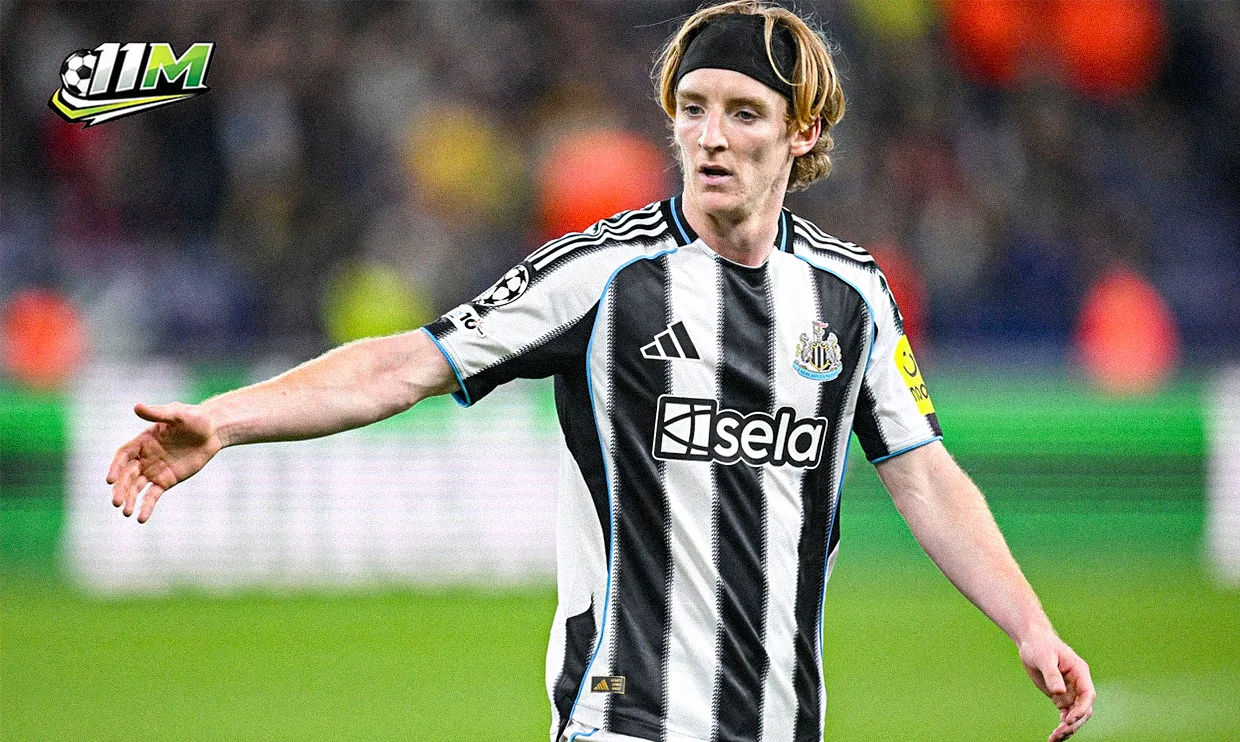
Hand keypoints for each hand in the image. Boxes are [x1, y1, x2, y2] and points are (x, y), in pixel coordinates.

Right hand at [106, 402, 222, 522]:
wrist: (213, 431)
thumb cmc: (194, 418)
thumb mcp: (177, 413)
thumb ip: (158, 413)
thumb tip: (137, 407)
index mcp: (142, 441)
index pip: (124, 456)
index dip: (115, 467)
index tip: (110, 479)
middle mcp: (144, 457)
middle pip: (127, 475)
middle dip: (121, 488)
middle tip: (116, 502)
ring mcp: (154, 470)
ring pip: (137, 487)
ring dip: (130, 499)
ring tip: (126, 512)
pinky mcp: (166, 480)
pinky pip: (152, 495)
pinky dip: (146, 506)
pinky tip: (141, 518)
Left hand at [1019, 632, 1095, 741]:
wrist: (1031, 641)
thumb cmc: (1040, 645)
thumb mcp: (1044, 657)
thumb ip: (1052, 674)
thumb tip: (1059, 693)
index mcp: (1079, 672)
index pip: (1088, 694)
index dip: (1082, 708)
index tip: (1069, 719)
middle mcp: (1078, 684)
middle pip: (1084, 709)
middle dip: (1074, 722)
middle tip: (1060, 732)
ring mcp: (1070, 692)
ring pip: (1075, 715)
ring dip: (1067, 728)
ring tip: (1054, 738)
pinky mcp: (1060, 697)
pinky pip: (1064, 715)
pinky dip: (1061, 726)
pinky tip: (1054, 737)